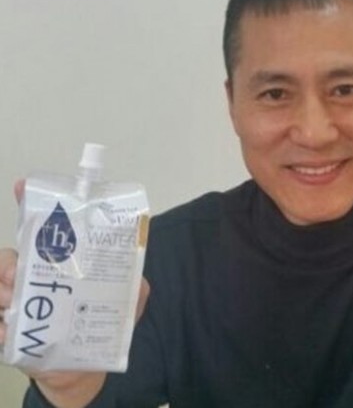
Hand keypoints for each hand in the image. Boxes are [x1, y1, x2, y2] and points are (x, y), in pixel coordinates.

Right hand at [0, 181, 150, 406]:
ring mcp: (18, 300)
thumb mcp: (128, 302)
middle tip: (20, 272)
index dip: (32, 203)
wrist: (81, 367)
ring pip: (0, 282)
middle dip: (14, 259)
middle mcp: (37, 275)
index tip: (23, 186)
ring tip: (17, 300)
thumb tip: (138, 274)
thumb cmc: (99, 325)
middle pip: (14, 253)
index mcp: (63, 262)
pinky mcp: (7, 329)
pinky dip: (1, 324)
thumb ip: (134, 285)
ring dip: (6, 289)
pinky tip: (9, 329)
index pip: (45, 228)